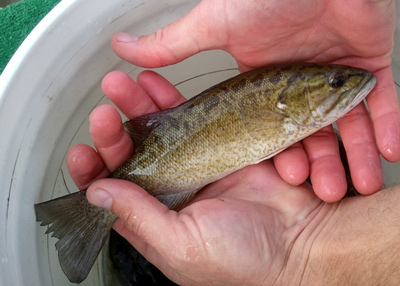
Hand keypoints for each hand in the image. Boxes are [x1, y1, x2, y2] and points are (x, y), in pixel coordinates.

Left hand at [67, 70, 324, 284]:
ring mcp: (196, 168)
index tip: (83, 153)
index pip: (113, 194)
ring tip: (124, 88)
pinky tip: (158, 88)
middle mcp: (173, 194)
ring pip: (159, 133)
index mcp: (157, 222)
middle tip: (104, 113)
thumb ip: (139, 218)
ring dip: (139, 110)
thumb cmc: (246, 260)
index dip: (94, 172)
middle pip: (133, 157)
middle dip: (114, 133)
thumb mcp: (182, 246)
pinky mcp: (220, 149)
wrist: (303, 240)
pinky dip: (174, 104)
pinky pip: (191, 121)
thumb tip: (97, 192)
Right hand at [110, 0, 399, 201]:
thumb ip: (172, 45)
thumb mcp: (213, 24)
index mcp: (261, 81)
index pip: (267, 127)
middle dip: (316, 164)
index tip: (281, 177)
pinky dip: (388, 126)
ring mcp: (333, 75)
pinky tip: (388, 152)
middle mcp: (297, 83)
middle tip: (318, 192)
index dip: (275, 154)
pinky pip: (383, 102)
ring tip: (353, 185)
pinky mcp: (367, 63)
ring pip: (346, 126)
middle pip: (308, 134)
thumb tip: (123, 49)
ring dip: (352, 156)